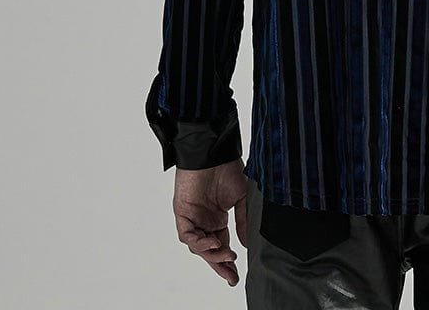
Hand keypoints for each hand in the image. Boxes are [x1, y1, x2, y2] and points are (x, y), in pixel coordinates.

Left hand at [172, 159, 249, 285]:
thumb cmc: (227, 168)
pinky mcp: (182, 213)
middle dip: (219, 265)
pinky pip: (187, 235)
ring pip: (198, 246)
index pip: (221, 245)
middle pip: (209, 250)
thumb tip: (245, 244)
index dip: (227, 261)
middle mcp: (204, 220)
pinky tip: (213, 243)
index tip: (235, 275)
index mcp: (217, 217)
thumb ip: (242, 221)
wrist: (214, 152)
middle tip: (230, 277)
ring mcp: (192, 218)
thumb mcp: (242, 197)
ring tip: (227, 256)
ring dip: (212, 254)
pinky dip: (199, 242)